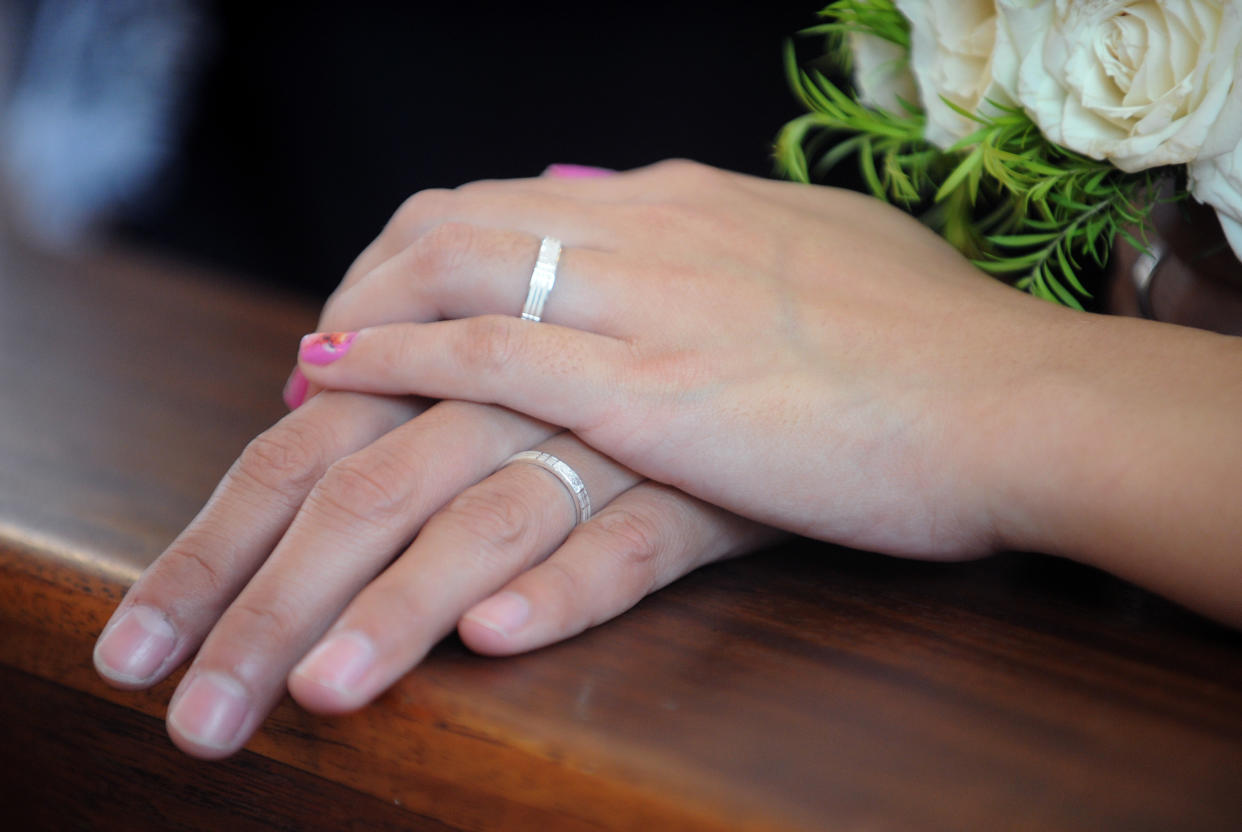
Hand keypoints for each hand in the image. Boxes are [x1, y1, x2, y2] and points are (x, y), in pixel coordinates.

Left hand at [93, 168, 774, 758]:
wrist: (961, 329)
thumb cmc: (820, 307)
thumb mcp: (681, 268)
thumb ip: (580, 283)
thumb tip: (494, 309)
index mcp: (547, 273)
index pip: (358, 367)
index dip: (269, 458)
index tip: (217, 534)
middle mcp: (568, 330)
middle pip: (372, 454)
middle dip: (257, 569)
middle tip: (174, 674)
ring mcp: (639, 395)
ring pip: (477, 501)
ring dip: (387, 602)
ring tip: (304, 690)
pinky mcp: (721, 466)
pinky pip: (627, 531)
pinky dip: (558, 585)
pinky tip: (492, 642)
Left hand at [294, 160, 1241, 626]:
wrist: (1014, 401)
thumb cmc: (944, 351)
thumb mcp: (834, 266)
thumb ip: (752, 256)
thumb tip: (711, 245)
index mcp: (694, 204)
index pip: (524, 200)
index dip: (440, 246)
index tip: (403, 296)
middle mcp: (652, 228)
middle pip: (463, 217)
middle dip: (379, 272)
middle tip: (335, 337)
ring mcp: (645, 301)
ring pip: (453, 266)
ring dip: (363, 311)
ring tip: (314, 368)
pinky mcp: (651, 387)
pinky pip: (487, 354)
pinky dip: (397, 359)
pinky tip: (342, 383)